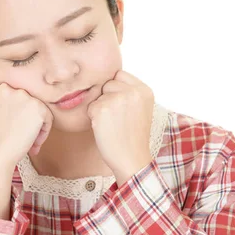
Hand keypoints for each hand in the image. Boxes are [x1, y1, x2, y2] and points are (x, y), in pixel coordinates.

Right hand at [0, 82, 53, 171]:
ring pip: (38, 109)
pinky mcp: (37, 106)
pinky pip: (48, 118)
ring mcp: (22, 96)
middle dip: (26, 119)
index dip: (16, 114)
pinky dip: (44, 132)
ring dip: (36, 125)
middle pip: (26, 102)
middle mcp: (7, 88)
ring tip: (29, 142)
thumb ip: (0, 102)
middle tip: (22, 136)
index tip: (14, 128)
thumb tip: (17, 102)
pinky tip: (34, 144)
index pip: (13, 97)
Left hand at [87, 70, 154, 185]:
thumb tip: (110, 79)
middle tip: (118, 118)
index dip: (116, 89)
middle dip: (108, 98)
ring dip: (100, 108)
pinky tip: (106, 129)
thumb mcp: (141, 108)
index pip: (120, 74)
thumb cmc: (133, 136)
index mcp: (144, 90)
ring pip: (98, 95)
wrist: (131, 159)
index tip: (120, 107)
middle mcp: (133, 91)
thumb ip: (130, 92)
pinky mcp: (102, 108)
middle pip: (108, 83)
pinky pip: (90, 107)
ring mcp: (118, 99)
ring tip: (113, 124)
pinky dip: (94, 118)